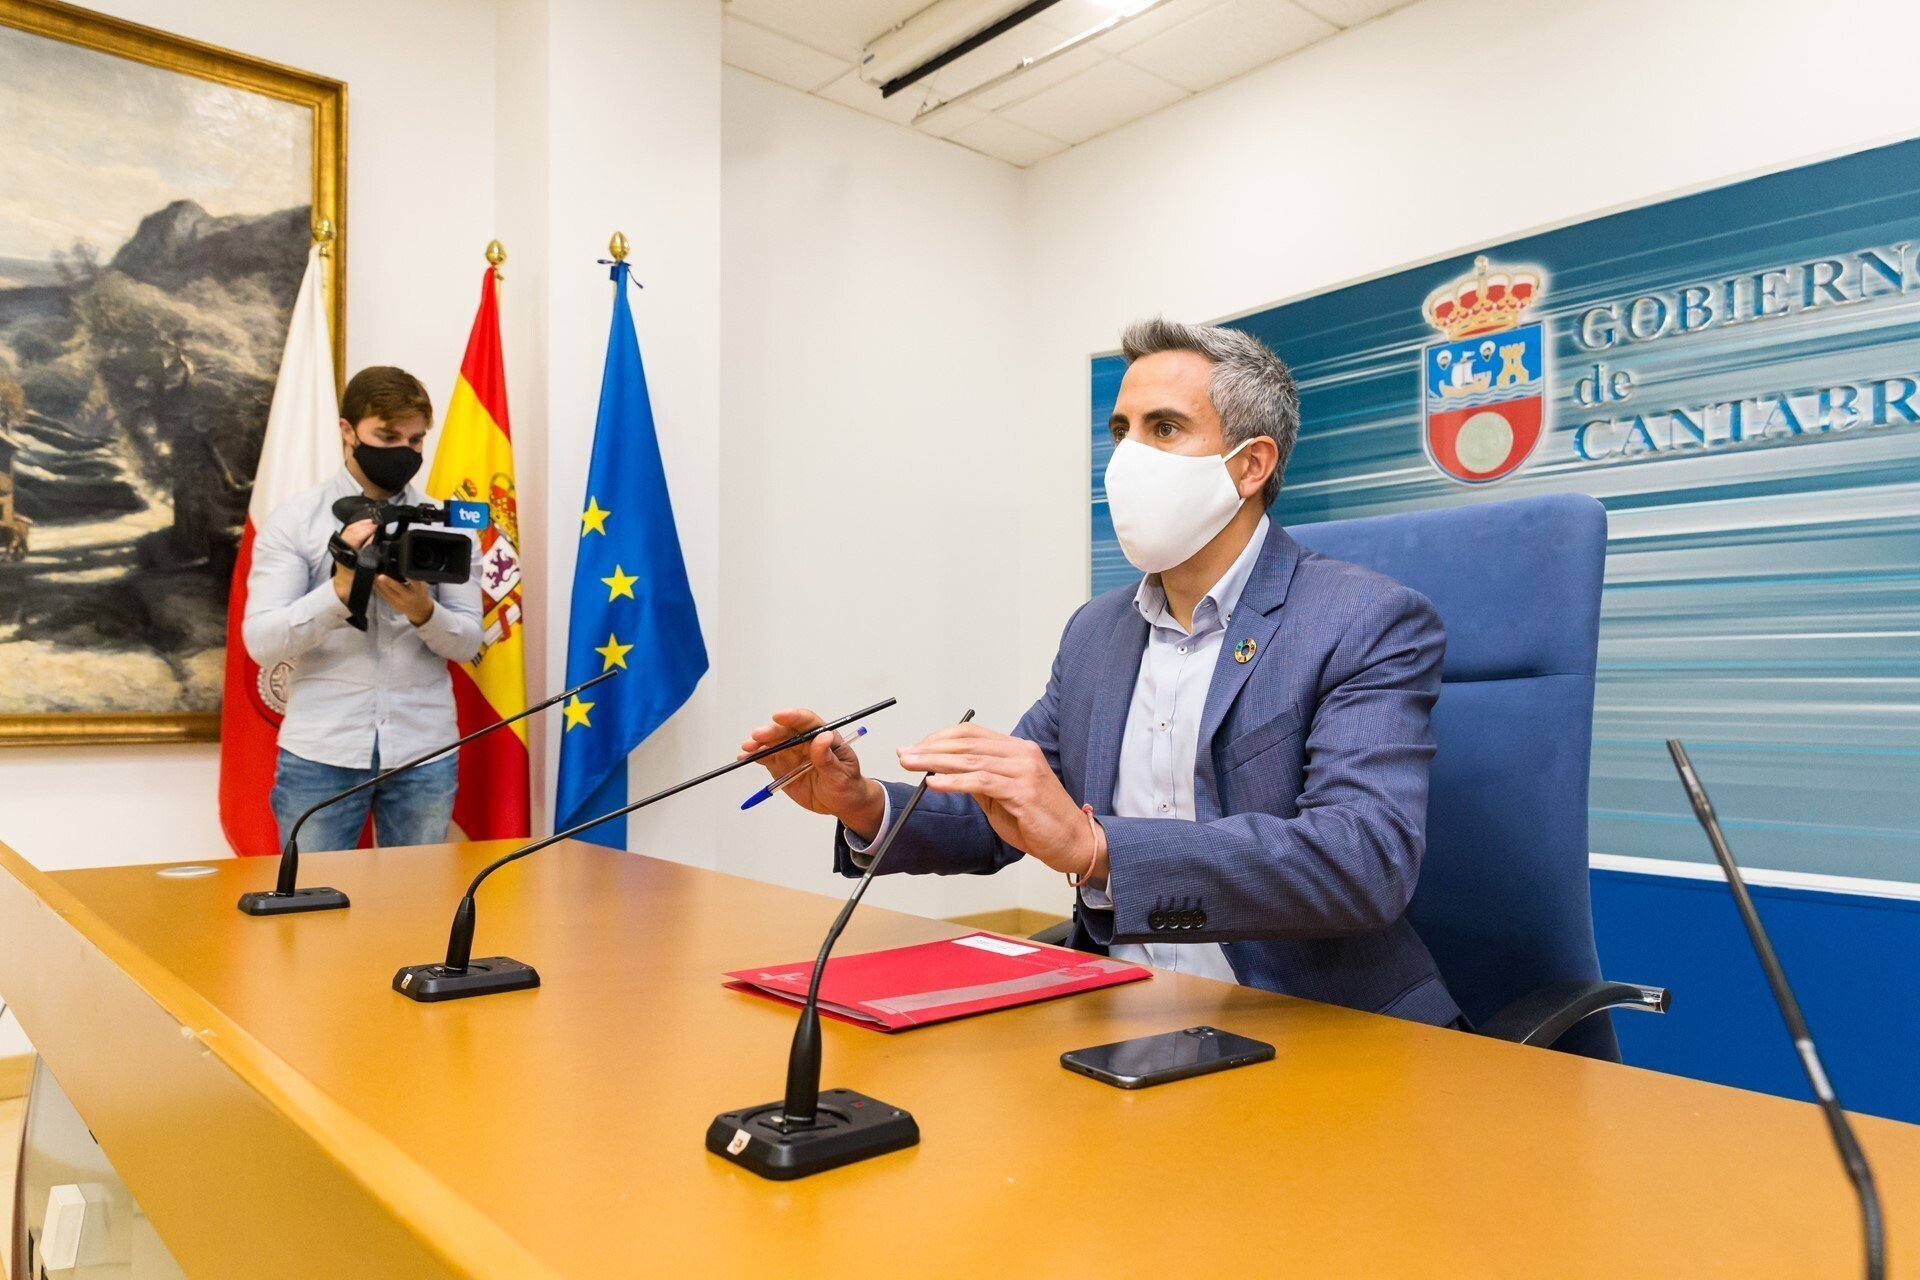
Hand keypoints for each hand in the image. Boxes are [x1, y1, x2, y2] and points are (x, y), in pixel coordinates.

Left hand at [330, 519, 374, 602]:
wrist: (345, 583)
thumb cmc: (357, 578)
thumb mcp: (366, 567)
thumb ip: (370, 552)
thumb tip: (375, 537)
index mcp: (347, 554)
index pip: (356, 537)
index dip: (368, 530)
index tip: (378, 527)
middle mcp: (341, 548)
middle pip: (352, 531)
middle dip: (365, 525)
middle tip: (377, 523)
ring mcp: (340, 545)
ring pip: (349, 529)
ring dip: (361, 524)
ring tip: (372, 522)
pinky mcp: (341, 544)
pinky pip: (348, 531)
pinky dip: (356, 526)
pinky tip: (364, 524)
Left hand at [375, 574, 434, 626]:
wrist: (419, 609)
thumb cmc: (420, 592)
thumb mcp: (422, 584)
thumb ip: (415, 577)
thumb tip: (404, 565)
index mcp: (418, 589)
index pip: (414, 582)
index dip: (408, 576)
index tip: (402, 571)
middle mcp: (408, 596)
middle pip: (397, 587)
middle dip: (388, 581)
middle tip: (380, 575)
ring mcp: (400, 602)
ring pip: (387, 592)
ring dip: (379, 584)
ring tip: (373, 575)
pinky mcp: (393, 605)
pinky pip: (383, 595)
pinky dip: (378, 588)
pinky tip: (374, 582)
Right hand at [738, 708, 885, 838]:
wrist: (841, 803)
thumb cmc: (847, 785)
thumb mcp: (842, 774)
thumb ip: (829, 758)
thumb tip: (823, 737)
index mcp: (823, 737)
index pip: (807, 722)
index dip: (793, 717)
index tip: (779, 717)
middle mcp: (805, 741)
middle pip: (786, 731)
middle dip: (771, 732)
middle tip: (758, 736)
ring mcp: (792, 753)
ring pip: (773, 743)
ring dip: (759, 744)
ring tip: (747, 749)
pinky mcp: (782, 766)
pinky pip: (767, 758)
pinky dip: (755, 757)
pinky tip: (744, 757)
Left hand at [897, 724, 1097, 877]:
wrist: (1072, 842)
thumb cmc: (1038, 821)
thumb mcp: (1002, 796)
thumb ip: (979, 781)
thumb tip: (944, 772)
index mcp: (1016, 750)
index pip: (971, 734)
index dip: (940, 738)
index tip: (916, 747)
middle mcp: (1021, 754)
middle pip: (967, 743)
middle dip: (929, 748)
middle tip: (904, 753)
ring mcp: (1024, 771)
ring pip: (971, 760)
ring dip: (935, 761)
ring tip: (911, 764)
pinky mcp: (1023, 792)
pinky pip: (981, 782)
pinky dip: (954, 781)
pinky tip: (935, 783)